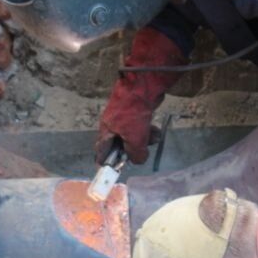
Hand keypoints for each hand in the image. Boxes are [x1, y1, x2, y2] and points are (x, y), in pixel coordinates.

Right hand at [95, 27, 184, 164]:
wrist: (143, 85)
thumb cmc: (134, 112)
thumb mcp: (135, 139)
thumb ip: (135, 154)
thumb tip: (138, 160)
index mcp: (106, 131)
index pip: (100, 152)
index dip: (107, 163)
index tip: (115, 172)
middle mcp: (112, 124)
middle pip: (119, 145)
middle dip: (132, 149)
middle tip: (142, 151)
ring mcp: (124, 117)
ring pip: (133, 136)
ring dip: (144, 139)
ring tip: (154, 136)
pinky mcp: (136, 111)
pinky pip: (141, 126)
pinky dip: (148, 129)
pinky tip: (156, 130)